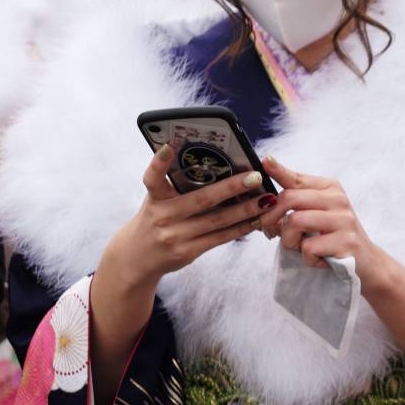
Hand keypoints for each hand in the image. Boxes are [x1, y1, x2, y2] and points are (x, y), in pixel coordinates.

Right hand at [99, 146, 270, 294]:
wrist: (137, 257)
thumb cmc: (155, 220)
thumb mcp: (157, 201)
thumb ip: (177, 187)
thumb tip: (217, 167)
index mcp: (155, 198)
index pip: (153, 178)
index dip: (158, 163)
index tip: (168, 147)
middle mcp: (163, 216)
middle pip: (201, 199)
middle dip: (230, 187)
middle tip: (255, 176)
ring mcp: (176, 236)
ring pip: (217, 221)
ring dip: (245, 210)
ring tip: (267, 199)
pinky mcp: (187, 252)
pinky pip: (220, 238)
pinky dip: (240, 228)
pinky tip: (257, 220)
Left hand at [257, 159, 393, 284]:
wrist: (366, 262)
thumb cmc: (333, 238)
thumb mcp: (316, 214)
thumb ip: (294, 201)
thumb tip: (265, 188)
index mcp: (330, 188)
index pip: (296, 178)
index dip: (278, 171)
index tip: (265, 161)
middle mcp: (338, 200)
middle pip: (290, 198)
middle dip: (271, 218)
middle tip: (272, 233)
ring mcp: (344, 220)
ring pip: (295, 221)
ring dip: (289, 241)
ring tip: (301, 248)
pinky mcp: (346, 242)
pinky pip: (308, 247)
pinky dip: (307, 258)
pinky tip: (320, 259)